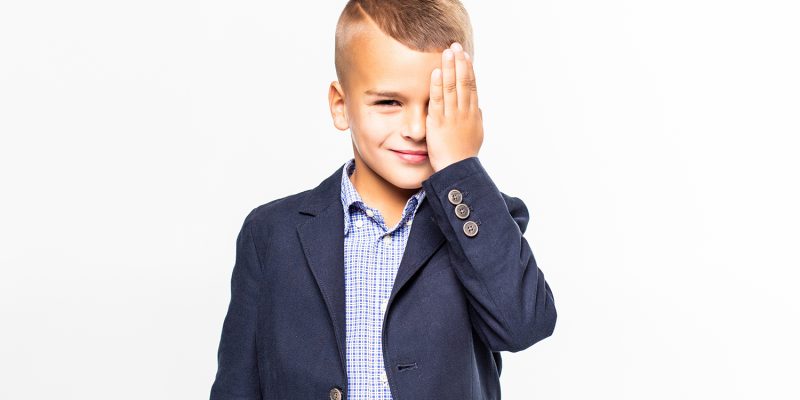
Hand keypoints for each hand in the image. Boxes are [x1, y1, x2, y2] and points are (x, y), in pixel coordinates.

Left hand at [426, 42, 483, 171]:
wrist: (457, 170)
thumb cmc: (465, 155)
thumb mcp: (476, 135)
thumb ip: (476, 119)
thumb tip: (478, 108)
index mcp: (473, 114)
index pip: (471, 86)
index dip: (468, 69)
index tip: (465, 55)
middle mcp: (464, 112)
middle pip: (463, 82)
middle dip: (459, 63)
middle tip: (455, 46)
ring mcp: (451, 117)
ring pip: (452, 88)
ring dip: (450, 68)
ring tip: (447, 52)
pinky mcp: (438, 123)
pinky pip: (438, 101)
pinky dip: (437, 86)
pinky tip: (437, 72)